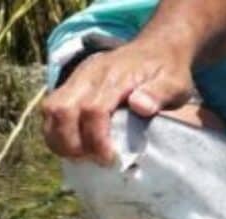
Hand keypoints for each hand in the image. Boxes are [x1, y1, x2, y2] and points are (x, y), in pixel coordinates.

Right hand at [41, 41, 195, 163]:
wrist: (156, 49)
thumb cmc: (167, 71)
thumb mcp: (175, 82)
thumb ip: (160, 93)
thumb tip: (139, 106)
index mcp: (115, 77)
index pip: (94, 109)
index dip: (96, 139)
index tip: (109, 159)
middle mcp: (90, 75)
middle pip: (62, 109)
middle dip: (71, 142)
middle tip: (90, 161)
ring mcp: (77, 77)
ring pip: (50, 108)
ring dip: (58, 138)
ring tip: (78, 157)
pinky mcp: (72, 83)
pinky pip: (51, 107)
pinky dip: (55, 129)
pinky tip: (73, 145)